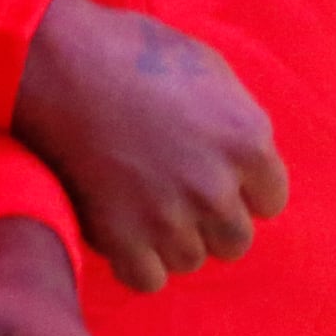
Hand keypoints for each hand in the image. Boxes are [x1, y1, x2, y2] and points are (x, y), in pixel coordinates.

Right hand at [10, 0, 288, 293]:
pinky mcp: (121, 239)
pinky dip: (136, 261)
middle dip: (212, 223)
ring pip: (190, 260)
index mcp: (248, 144)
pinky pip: (147, 279)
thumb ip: (238, 124)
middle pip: (235, 240)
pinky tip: (125, 231)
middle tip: (180, 197)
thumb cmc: (139, 56)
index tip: (216, 178)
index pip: (270, 201)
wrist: (64, 67)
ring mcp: (168, 219)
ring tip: (146, 207)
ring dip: (172, 242)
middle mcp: (216, 189)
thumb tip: (246, 159)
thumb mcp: (213, 74)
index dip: (242, 190)